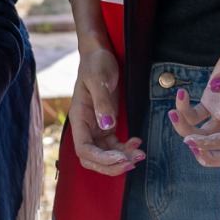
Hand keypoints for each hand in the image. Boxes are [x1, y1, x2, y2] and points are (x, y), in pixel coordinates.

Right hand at [67, 45, 144, 175]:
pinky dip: (125, 149)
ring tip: (140, 155)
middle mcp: (85, 126)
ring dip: (121, 159)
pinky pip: (114, 145)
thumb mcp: (99, 79)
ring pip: (105, 155)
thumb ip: (102, 103)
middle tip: (132, 163)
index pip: (83, 149)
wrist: (100, 54)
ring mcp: (95, 127)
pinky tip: (138, 142)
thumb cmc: (97, 64)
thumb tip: (106, 126)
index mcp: (79, 118)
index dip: (100, 158)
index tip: (120, 158)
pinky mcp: (106, 125)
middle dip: (111, 165)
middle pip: (92, 158)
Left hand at [169, 32, 219, 167]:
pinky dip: (183, 112)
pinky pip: (194, 117)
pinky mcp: (211, 103)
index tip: (192, 140)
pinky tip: (181, 93)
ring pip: (203, 136)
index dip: (212, 145)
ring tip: (173, 113)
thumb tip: (216, 86)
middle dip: (205, 155)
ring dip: (185, 131)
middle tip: (188, 143)